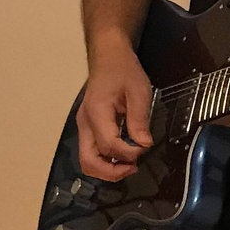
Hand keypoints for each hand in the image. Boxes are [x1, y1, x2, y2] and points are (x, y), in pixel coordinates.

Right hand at [76, 44, 153, 181]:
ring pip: (87, 160)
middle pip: (88, 161)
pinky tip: (123, 156)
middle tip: (133, 168)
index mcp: (96, 112)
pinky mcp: (88, 127)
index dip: (128, 153)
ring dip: (107, 169)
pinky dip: (106, 160)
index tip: (145, 147)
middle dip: (110, 172)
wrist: (109, 57)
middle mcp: (85, 123)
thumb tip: (144, 144)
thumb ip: (139, 118)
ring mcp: (84, 126)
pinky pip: (92, 151)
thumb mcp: (139, 90)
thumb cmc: (124, 70)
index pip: (108, 145)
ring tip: (129, 165)